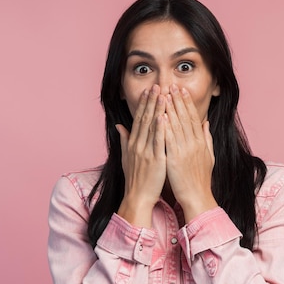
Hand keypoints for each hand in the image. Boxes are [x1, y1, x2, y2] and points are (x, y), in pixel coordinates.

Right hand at [116, 85, 166, 227]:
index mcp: (133, 144)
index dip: (143, 104)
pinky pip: (158, 141)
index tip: (148, 90)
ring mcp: (146, 152)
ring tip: (162, 94)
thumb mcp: (127, 158)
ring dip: (156, 109)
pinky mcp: (155, 160)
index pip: (138, 119)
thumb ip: (124, 140)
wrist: (137, 198)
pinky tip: (164, 116)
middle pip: (145, 119)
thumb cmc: (135, 179)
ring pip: (151, 126)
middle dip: (151, 101)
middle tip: (156, 85)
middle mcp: (138, 145)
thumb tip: (119, 125)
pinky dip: (160, 128)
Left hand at [164, 85, 217, 221]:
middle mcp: (194, 143)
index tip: (181, 90)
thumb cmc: (201, 179)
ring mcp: (185, 150)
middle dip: (177, 100)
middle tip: (171, 85)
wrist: (197, 196)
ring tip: (164, 94)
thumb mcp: (209, 156)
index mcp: (200, 142)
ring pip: (176, 125)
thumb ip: (207, 138)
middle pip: (184, 117)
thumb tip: (206, 122)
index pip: (193, 117)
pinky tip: (160, 115)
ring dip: (170, 108)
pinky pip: (169, 139)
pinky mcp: (175, 159)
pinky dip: (165, 126)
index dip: (186, 102)